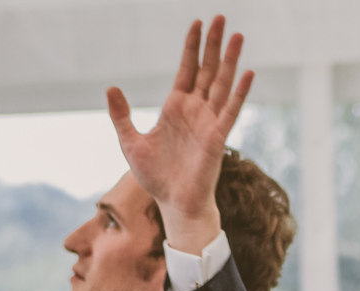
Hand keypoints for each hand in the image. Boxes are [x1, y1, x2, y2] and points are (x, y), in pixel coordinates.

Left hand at [107, 17, 252, 252]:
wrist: (173, 203)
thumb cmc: (155, 176)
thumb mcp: (130, 141)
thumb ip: (122, 114)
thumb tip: (111, 87)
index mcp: (176, 107)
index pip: (187, 69)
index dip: (192, 46)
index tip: (198, 23)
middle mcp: (195, 110)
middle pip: (208, 69)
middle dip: (214, 44)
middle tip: (222, 17)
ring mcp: (209, 122)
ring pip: (222, 84)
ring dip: (230, 60)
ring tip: (238, 36)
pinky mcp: (218, 137)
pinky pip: (230, 110)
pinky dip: (240, 92)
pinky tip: (247, 73)